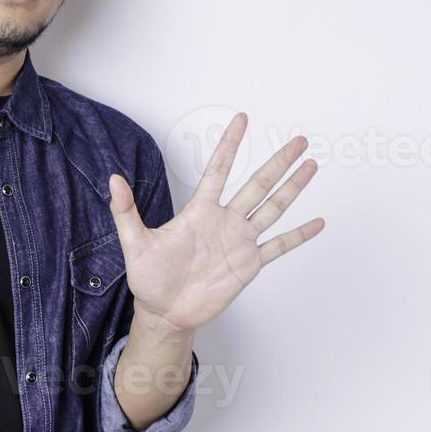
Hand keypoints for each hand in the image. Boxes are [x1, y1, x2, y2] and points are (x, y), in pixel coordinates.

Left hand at [108, 113, 323, 333]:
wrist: (165, 312)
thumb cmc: (148, 278)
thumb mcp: (134, 243)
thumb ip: (125, 210)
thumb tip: (112, 180)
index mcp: (199, 210)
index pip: (219, 169)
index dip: (230, 144)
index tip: (242, 119)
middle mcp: (224, 220)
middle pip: (257, 184)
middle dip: (278, 162)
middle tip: (298, 140)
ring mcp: (239, 241)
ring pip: (273, 208)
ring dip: (293, 188)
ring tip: (311, 166)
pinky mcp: (249, 265)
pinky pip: (278, 246)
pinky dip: (298, 235)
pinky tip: (318, 222)